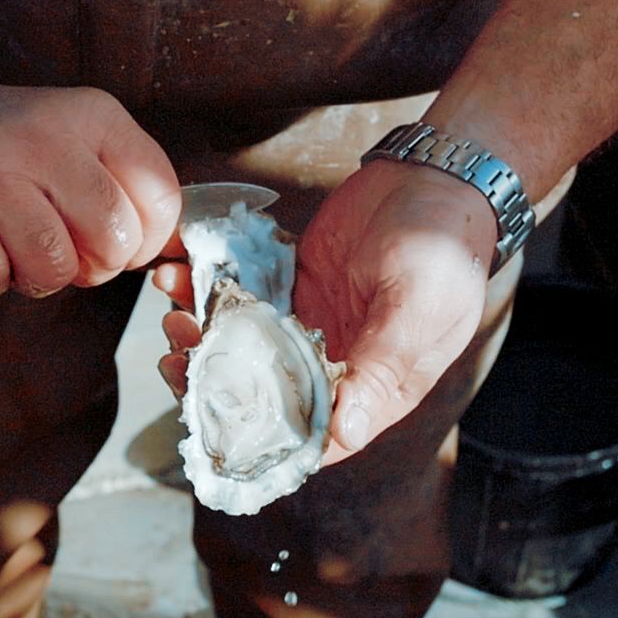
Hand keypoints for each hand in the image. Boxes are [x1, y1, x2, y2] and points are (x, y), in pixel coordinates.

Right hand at [0, 68, 180, 297]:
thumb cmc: (9, 148)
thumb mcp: (80, 143)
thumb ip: (126, 189)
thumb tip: (166, 253)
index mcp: (95, 116)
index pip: (160, 198)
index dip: (144, 242)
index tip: (111, 240)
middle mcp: (45, 133)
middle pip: (111, 236)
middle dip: (94, 268)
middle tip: (64, 254)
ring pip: (51, 263)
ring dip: (37, 279)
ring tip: (17, 251)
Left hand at [155, 160, 496, 463]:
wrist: (434, 179)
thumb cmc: (444, 251)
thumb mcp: (418, 310)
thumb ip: (379, 369)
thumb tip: (344, 434)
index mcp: (372, 389)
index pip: (311, 437)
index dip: (259, 438)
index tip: (211, 420)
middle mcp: (334, 363)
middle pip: (262, 393)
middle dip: (210, 381)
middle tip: (175, 354)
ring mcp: (308, 322)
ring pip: (242, 343)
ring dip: (201, 330)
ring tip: (173, 306)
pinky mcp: (290, 282)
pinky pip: (242, 293)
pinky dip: (209, 284)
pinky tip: (180, 268)